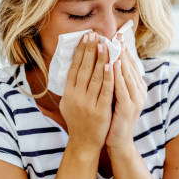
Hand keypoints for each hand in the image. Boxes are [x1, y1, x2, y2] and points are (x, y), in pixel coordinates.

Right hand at [59, 32, 113, 151]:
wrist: (83, 143)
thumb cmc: (78, 121)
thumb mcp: (68, 103)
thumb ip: (70, 87)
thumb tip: (71, 68)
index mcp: (68, 93)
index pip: (74, 67)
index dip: (79, 51)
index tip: (85, 38)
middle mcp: (76, 97)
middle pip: (83, 69)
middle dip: (90, 50)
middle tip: (94, 34)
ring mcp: (88, 104)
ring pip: (94, 77)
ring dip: (100, 59)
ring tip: (104, 44)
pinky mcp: (100, 110)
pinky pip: (105, 91)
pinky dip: (108, 77)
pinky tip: (111, 65)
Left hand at [105, 34, 146, 149]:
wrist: (118, 141)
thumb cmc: (114, 117)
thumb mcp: (116, 96)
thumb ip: (115, 81)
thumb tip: (108, 62)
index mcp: (136, 87)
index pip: (130, 64)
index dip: (124, 49)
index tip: (116, 35)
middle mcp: (139, 91)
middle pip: (130, 66)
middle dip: (122, 49)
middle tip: (115, 34)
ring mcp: (135, 99)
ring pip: (127, 74)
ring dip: (120, 58)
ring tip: (113, 44)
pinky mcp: (129, 107)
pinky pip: (122, 87)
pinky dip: (118, 75)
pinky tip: (112, 64)